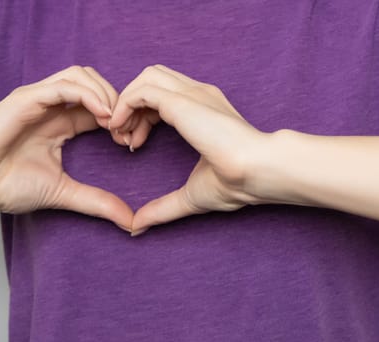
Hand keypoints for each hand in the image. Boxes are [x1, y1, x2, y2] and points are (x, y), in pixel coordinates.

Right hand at [0, 66, 132, 229]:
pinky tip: (102, 115)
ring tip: (114, 122)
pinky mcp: (26, 99)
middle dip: (117, 100)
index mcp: (62, 123)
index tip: (131, 142)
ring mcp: (38, 100)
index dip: (120, 118)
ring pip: (81, 76)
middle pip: (94, 82)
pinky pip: (63, 86)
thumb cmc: (8, 186)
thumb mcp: (64, 193)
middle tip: (126, 129)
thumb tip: (130, 221)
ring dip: (106, 94)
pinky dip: (88, 95)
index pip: (100, 105)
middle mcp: (52, 107)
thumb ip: (97, 202)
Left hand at [111, 65, 268, 234]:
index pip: (164, 96)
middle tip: (125, 139)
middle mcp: (198, 95)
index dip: (142, 117)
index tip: (135, 146)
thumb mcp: (191, 195)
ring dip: (126, 102)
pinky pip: (142, 90)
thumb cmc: (237, 183)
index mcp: (205, 109)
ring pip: (146, 77)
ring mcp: (192, 93)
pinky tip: (121, 129)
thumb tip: (137, 227)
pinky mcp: (182, 100)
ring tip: (121, 134)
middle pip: (153, 79)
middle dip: (132, 105)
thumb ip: (163, 207)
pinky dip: (125, 104)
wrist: (257, 172)